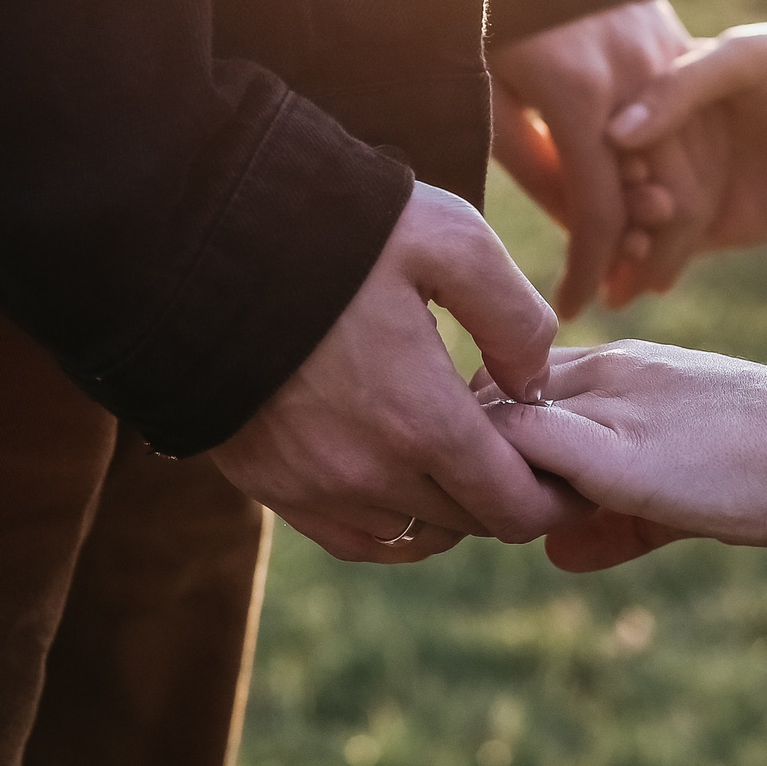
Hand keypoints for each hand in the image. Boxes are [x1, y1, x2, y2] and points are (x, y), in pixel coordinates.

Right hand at [211, 182, 588, 563]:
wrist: (195, 239)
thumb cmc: (333, 229)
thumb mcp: (450, 240)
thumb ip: (515, 316)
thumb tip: (535, 383)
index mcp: (421, 421)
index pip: (514, 507)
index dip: (555, 496)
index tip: (571, 468)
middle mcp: (366, 473)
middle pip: (468, 522)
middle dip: (506, 491)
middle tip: (520, 442)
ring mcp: (310, 487)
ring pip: (412, 533)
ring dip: (447, 504)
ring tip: (458, 447)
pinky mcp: (266, 483)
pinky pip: (351, 537)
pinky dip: (390, 522)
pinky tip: (404, 482)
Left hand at [482, 341, 766, 571]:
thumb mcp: (680, 491)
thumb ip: (616, 521)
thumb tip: (556, 553)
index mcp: (617, 369)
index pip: (507, 388)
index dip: (480, 442)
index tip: (478, 494)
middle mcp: (605, 373)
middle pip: (486, 401)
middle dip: (464, 461)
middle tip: (466, 520)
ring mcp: (614, 407)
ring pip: (496, 421)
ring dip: (479, 481)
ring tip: (490, 531)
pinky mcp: (626, 455)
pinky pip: (532, 449)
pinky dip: (506, 490)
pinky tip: (520, 532)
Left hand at [489, 0, 724, 315]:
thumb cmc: (495, 14)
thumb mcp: (490, 91)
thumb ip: (531, 161)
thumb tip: (569, 225)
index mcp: (578, 95)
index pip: (599, 210)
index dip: (587, 269)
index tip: (572, 308)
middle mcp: (636, 78)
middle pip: (660, 197)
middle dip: (642, 258)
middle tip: (617, 295)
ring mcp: (667, 55)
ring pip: (695, 162)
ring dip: (676, 221)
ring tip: (643, 263)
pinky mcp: (682, 41)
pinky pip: (701, 123)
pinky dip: (690, 169)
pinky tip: (665, 202)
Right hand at [602, 19, 766, 277]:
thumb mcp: (744, 61)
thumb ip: (681, 90)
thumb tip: (617, 136)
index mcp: (662, 94)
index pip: (608, 135)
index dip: (595, 163)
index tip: (585, 185)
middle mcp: (670, 142)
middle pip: (617, 187)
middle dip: (604, 219)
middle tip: (599, 246)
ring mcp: (693, 184)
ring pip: (641, 227)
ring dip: (622, 254)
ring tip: (609, 280)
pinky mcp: (721, 223)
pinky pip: (675, 253)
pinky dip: (650, 271)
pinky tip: (628, 290)